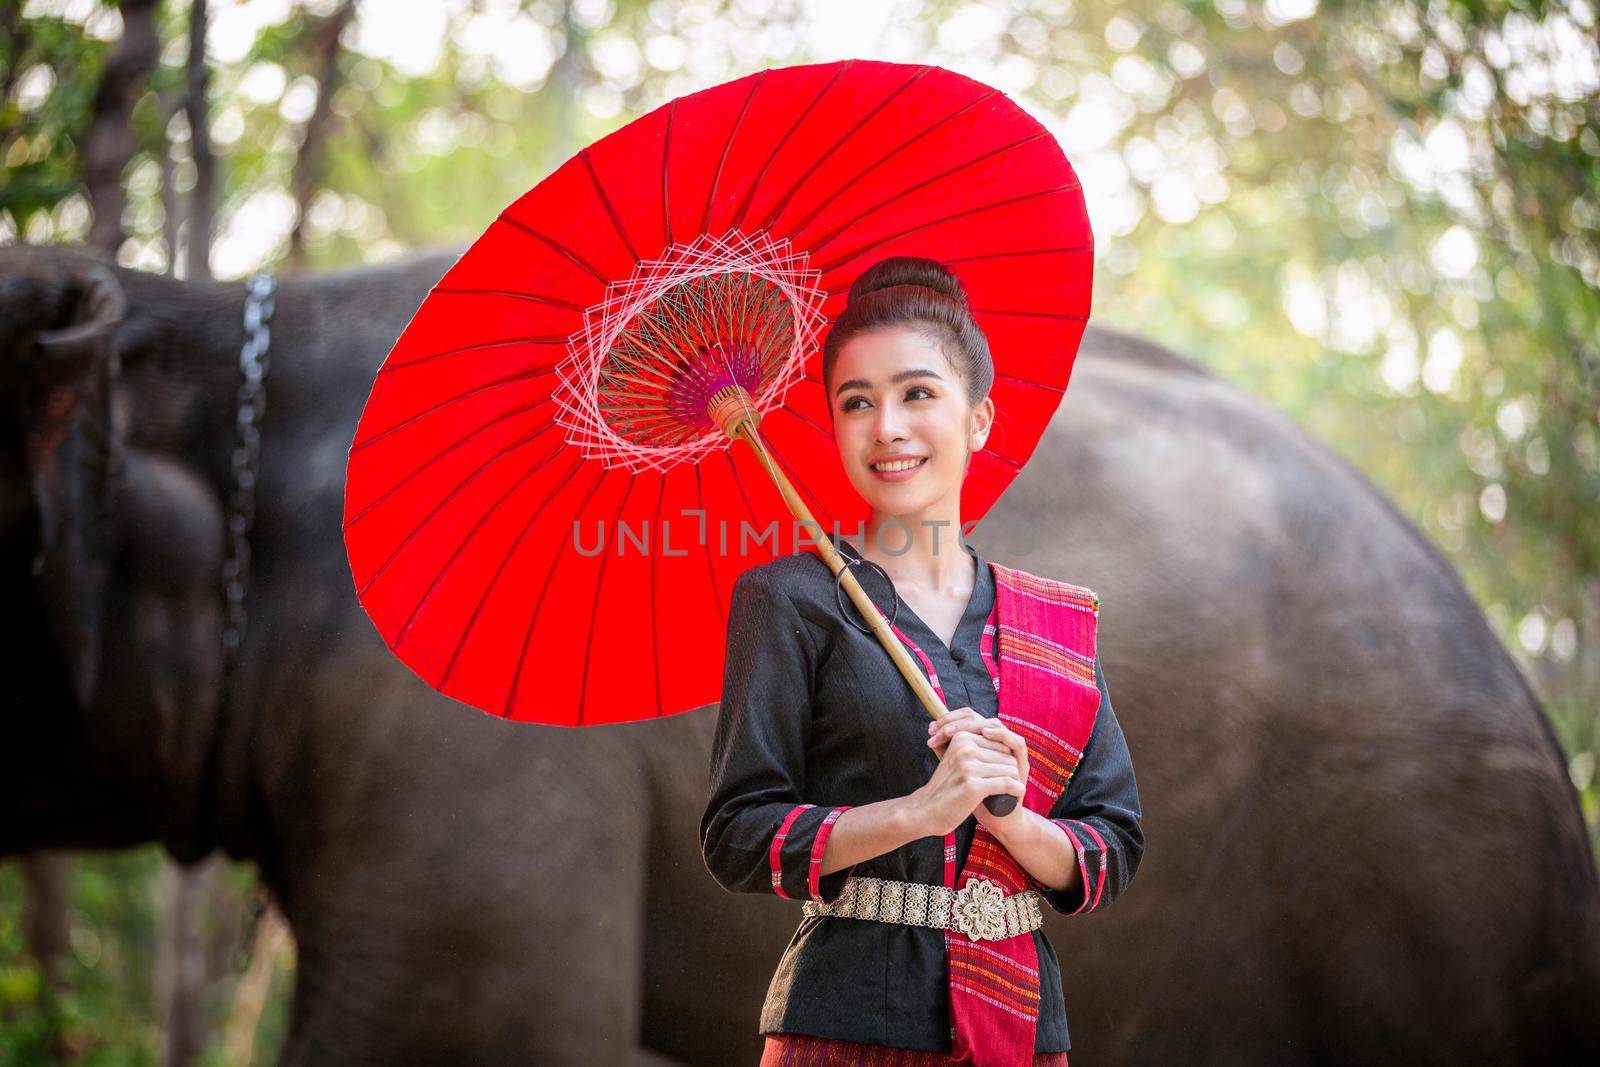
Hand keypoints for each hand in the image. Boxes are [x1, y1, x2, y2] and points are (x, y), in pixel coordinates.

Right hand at [907, 707, 1025, 836]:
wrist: (926, 811)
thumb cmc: (945, 785)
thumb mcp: (955, 757)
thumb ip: (971, 743)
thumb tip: (993, 728)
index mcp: (962, 737)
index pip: (1001, 741)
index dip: (1004, 758)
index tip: (998, 772)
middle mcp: (965, 748)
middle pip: (1008, 754)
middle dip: (1010, 770)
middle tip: (1003, 784)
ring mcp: (969, 767)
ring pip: (1011, 769)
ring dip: (1014, 782)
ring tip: (1007, 791)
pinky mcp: (973, 786)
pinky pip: (1008, 784)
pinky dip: (1017, 790)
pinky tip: (1017, 793)